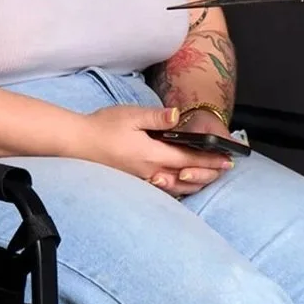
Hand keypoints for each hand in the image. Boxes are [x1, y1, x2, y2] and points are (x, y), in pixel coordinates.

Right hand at [76, 104, 231, 196]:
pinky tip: (180, 181)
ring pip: (174, 186)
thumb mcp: (131, 116)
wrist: (76, 143)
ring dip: (193, 182)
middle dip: (207, 173)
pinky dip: (176, 186)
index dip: (210, 160)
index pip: (189, 160)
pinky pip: (161, 188)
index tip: (228, 160)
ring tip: (208, 176)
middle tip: (224, 169)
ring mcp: (141, 179)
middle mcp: (150, 171)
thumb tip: (178, 115)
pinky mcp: (133, 181)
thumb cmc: (102, 126)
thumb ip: (157, 117)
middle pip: (186, 177)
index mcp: (152, 155)